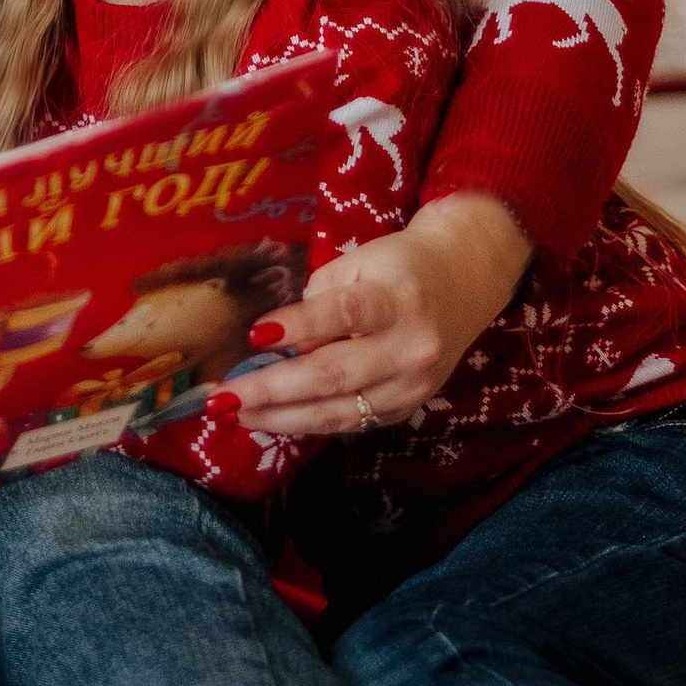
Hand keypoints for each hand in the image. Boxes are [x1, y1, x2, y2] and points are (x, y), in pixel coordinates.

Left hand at [224, 194, 529, 443]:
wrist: (464, 282)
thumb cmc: (398, 266)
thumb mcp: (359, 263)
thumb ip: (320, 302)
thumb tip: (278, 349)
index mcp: (399, 299)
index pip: (344, 315)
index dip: (299, 326)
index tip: (254, 335)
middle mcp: (412, 347)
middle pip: (333, 375)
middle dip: (270, 390)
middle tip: (220, 399)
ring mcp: (413, 386)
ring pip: (337, 411)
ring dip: (279, 417)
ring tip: (234, 413)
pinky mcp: (408, 409)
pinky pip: (349, 422)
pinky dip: (306, 421)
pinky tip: (271, 417)